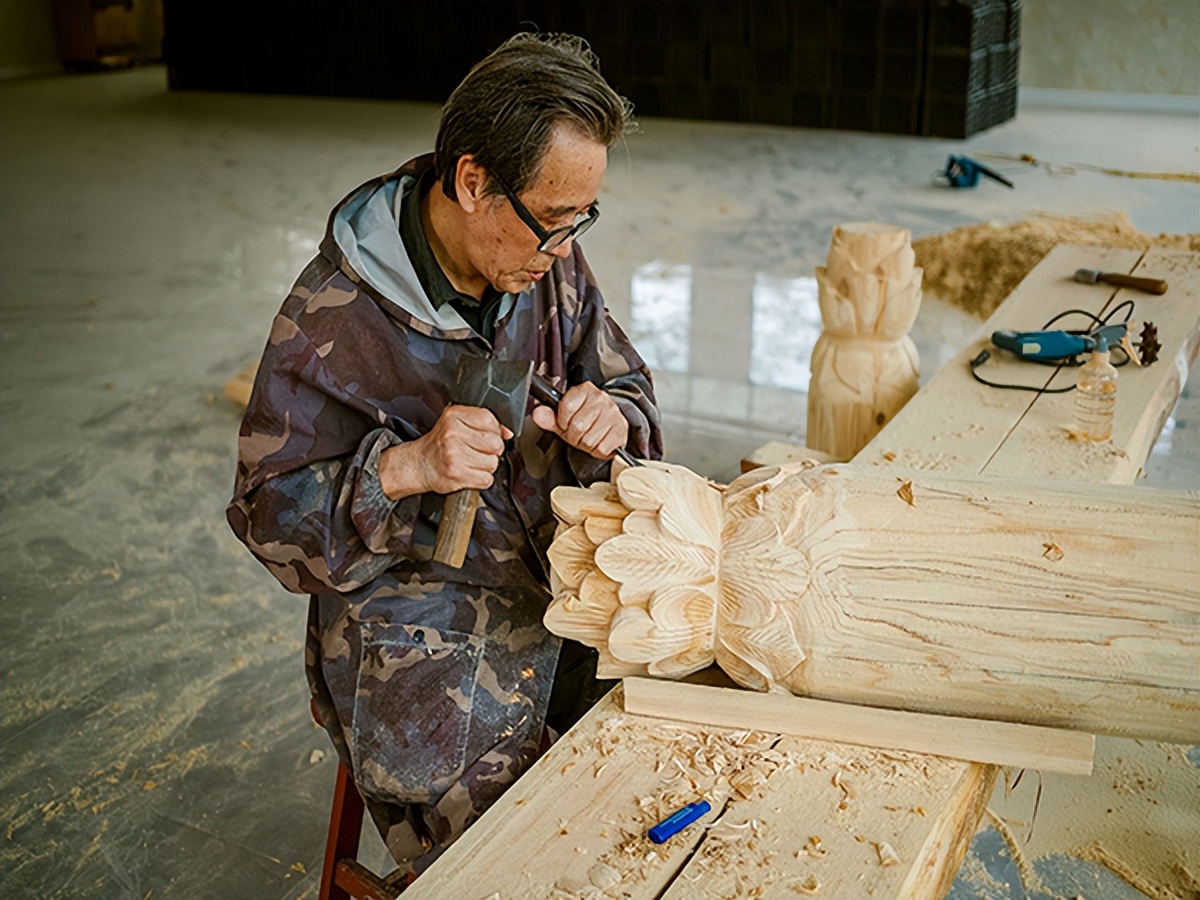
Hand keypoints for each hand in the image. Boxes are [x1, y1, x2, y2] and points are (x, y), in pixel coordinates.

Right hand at [379, 406, 511, 498]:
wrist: (418, 464)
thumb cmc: (439, 444)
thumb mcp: (456, 423)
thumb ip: (483, 423)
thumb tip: (508, 432)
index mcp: (453, 416)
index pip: (490, 419)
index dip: (494, 430)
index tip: (487, 436)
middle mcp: (453, 434)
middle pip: (496, 444)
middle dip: (492, 450)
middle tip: (479, 451)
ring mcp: (454, 455)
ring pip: (493, 463)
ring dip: (486, 466)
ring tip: (472, 462)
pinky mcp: (456, 475)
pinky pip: (486, 479)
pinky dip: (481, 479)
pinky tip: (469, 473)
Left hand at [531, 382, 628, 459]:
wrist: (611, 426)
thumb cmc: (586, 422)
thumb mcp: (564, 419)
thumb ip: (548, 417)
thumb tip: (537, 413)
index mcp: (584, 390)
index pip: (566, 407)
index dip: (563, 421)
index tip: (566, 423)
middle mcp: (601, 398)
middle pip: (577, 426)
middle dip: (575, 436)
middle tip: (579, 434)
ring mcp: (613, 413)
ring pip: (589, 439)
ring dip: (587, 444)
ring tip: (590, 437)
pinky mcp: (621, 429)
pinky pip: (602, 448)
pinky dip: (598, 450)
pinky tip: (600, 442)